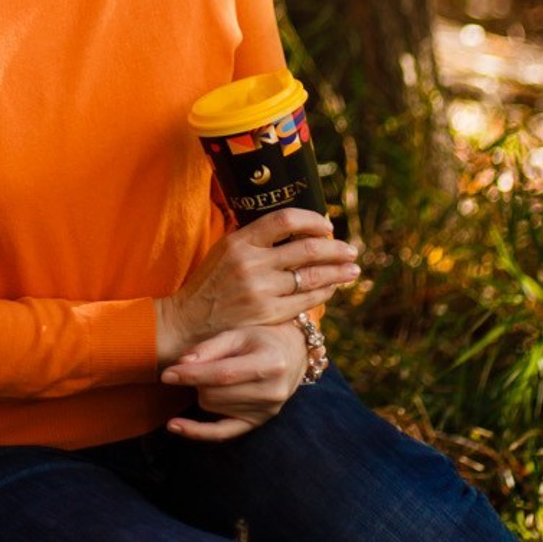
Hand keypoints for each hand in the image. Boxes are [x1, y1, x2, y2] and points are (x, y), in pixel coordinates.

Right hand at [153, 209, 357, 364]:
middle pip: (306, 249)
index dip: (311, 220)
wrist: (189, 321)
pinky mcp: (268, 314)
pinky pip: (306, 300)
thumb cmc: (210, 283)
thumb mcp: (223, 250)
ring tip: (353, 269)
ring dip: (337, 272)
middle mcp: (252, 264)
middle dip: (335, 248)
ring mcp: (261, 291)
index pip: (284, 220)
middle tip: (351, 249)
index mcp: (240, 241)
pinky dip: (324, 292)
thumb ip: (252, 236)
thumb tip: (289, 223)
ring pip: (312, 276)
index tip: (326, 225)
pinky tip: (333, 288)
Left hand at [161, 323, 308, 441]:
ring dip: (203, 392)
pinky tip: (174, 425)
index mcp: (269, 363)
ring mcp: (266, 411)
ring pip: (213, 408)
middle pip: (215, 394)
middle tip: (200, 364)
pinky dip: (197, 431)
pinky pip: (222, 432)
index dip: (192, 375)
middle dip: (197, 380)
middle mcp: (272, 392)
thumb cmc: (261, 339)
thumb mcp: (239, 334)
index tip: (167, 374)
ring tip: (215, 375)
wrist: (292, 355)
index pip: (223, 374)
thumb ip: (210, 347)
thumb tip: (182, 363)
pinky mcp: (257, 422)